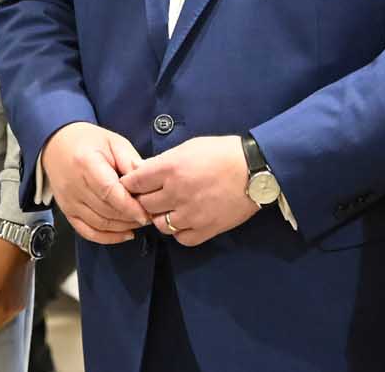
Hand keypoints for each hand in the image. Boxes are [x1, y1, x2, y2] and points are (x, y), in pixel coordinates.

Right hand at [41, 122, 148, 244]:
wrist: (56, 144)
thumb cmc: (87, 140)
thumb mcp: (113, 142)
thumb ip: (130, 161)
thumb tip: (148, 180)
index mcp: (85, 163)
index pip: (109, 191)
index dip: (129, 206)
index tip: (146, 212)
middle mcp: (74, 185)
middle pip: (106, 210)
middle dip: (130, 217)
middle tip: (149, 216)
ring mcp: (68, 201)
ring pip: (99, 224)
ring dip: (122, 227)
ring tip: (139, 222)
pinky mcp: (66, 211)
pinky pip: (87, 231)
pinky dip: (107, 237)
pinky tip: (124, 234)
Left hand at [120, 135, 256, 246]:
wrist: (255, 170)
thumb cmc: (222, 153)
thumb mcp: (189, 147)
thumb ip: (164, 161)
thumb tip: (142, 171)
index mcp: (171, 168)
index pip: (134, 182)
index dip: (129, 184)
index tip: (131, 186)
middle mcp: (177, 193)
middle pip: (144, 205)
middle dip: (143, 201)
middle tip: (150, 197)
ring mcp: (191, 214)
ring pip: (160, 225)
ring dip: (161, 217)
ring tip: (169, 209)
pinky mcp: (206, 229)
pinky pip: (181, 238)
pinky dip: (179, 231)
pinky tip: (184, 221)